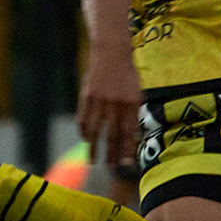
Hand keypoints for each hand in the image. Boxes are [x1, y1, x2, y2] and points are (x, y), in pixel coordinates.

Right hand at [77, 43, 143, 165]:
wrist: (111, 53)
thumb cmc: (127, 75)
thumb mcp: (137, 92)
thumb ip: (134, 113)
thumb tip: (133, 137)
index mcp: (131, 103)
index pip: (129, 132)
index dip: (127, 149)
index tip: (126, 163)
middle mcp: (116, 103)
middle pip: (113, 134)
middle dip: (112, 153)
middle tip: (110, 166)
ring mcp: (100, 100)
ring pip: (96, 130)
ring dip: (94, 147)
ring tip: (94, 161)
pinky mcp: (87, 96)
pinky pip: (84, 118)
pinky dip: (83, 131)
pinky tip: (85, 139)